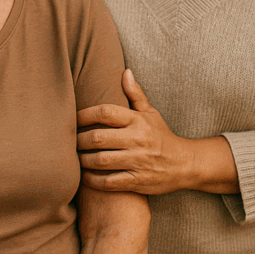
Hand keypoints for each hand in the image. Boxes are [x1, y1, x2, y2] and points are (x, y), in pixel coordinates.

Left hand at [76, 69, 191, 194]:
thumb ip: (135, 94)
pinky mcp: (138, 181)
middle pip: (99, 138)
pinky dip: (93, 181)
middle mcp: (137, 140)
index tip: (73, 118)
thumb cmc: (162, 136)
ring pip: (101, 161)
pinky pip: (109, 182)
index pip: (105, 112)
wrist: (185, 164)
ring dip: (83, 160)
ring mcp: (137, 162)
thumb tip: (125, 72)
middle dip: (79, 139)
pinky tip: (84, 176)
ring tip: (75, 157)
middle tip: (69, 140)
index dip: (85, 114)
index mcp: (137, 120)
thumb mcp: (151, 113)